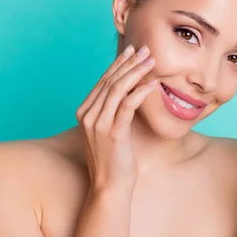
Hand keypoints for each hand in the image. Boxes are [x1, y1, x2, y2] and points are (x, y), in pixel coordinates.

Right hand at [75, 44, 156, 193]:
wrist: (109, 185)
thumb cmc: (113, 158)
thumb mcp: (109, 129)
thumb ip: (113, 110)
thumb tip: (129, 89)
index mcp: (85, 112)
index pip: (103, 80)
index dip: (119, 63)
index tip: (133, 51)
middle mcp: (88, 115)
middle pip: (110, 81)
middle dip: (129, 62)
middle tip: (146, 50)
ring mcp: (98, 124)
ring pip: (118, 89)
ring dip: (136, 72)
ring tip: (152, 62)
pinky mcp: (112, 133)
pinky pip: (127, 105)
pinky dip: (140, 91)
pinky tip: (152, 83)